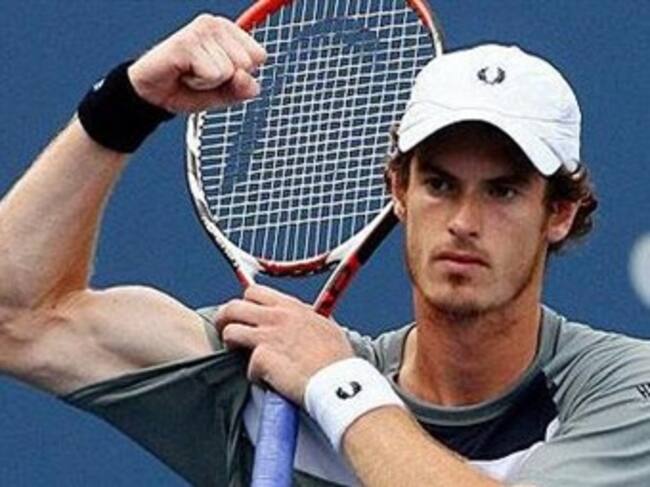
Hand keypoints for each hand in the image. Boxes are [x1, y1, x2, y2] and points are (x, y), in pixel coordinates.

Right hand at [128, 14, 266, 112]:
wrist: (153, 96)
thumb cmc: (189, 89)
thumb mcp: (224, 93)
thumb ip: (242, 88)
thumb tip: (248, 78)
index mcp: (228, 31)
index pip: (259, 56)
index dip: (241, 75)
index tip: (217, 74)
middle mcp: (215, 24)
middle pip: (246, 64)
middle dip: (226, 80)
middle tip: (200, 76)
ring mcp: (200, 30)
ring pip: (230, 70)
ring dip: (210, 83)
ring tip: (190, 75)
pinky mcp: (187, 42)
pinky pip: (213, 74)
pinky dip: (199, 83)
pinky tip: (183, 74)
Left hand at [215, 285, 354, 404]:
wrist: (340, 382)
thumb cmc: (337, 359)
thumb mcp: (325, 327)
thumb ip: (307, 319)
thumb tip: (301, 320)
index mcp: (292, 307)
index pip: (255, 292)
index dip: (245, 304)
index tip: (245, 316)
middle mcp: (277, 317)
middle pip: (234, 307)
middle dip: (225, 319)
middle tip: (226, 332)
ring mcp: (268, 336)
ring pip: (230, 332)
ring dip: (231, 344)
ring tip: (238, 356)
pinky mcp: (262, 358)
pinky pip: (246, 366)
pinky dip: (254, 376)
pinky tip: (267, 381)